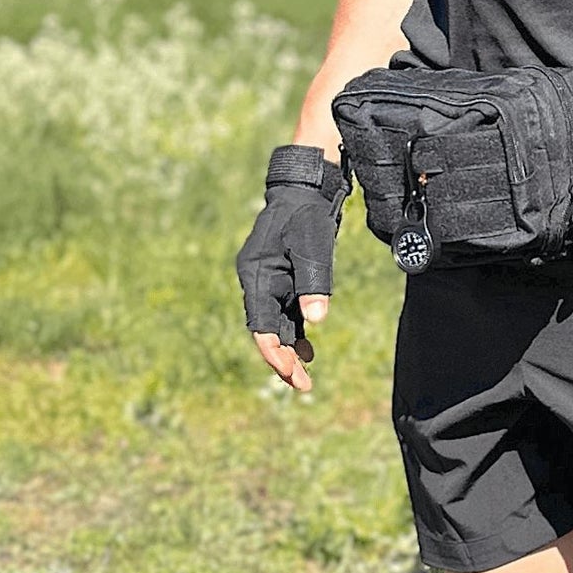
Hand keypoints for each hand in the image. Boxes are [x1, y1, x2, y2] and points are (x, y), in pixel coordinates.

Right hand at [235, 144, 348, 393]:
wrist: (307, 186)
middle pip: (267, 328)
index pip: (260, 322)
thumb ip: (314, 280)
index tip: (289, 372)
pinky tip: (308, 348)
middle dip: (282, 358)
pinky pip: (286, 311)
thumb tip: (316, 321)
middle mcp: (259, 279)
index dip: (274, 350)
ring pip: (277, 323)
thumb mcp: (313, 243)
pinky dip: (296, 330)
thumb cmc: (307, 212)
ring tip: (305, 376)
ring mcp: (271, 279)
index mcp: (256, 273)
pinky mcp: (285, 277)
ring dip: (289, 348)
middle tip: (303, 385)